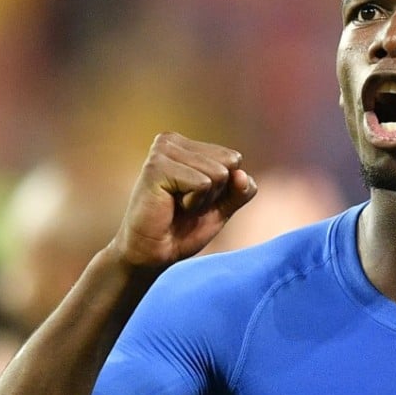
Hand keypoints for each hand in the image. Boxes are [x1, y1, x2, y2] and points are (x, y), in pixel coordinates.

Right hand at [109, 132, 256, 267]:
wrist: (153, 254)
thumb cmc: (183, 229)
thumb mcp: (222, 207)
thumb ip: (240, 190)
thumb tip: (242, 174)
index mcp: (185, 145)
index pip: (234, 158)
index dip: (224, 188)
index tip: (195, 199)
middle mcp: (171, 140)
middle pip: (229, 162)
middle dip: (215, 192)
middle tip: (185, 205)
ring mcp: (162, 151)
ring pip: (219, 173)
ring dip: (203, 199)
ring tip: (177, 206)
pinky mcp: (157, 167)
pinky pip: (203, 184)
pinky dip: (194, 203)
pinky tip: (171, 206)